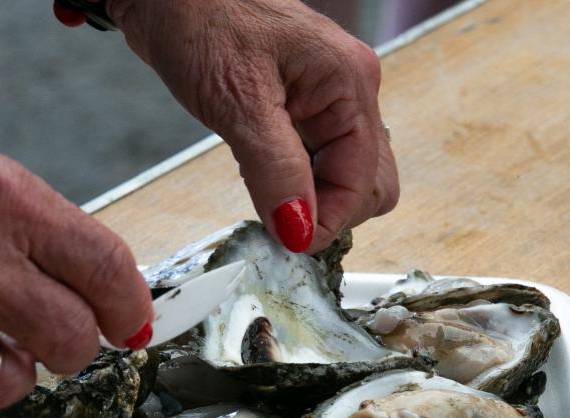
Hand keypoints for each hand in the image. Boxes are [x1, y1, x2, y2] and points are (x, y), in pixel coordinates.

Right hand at [0, 81, 153, 417]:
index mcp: (9, 202)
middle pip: (70, 341)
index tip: (129, 325)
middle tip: (53, 337)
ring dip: (6, 372)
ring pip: (11, 386)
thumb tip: (99, 290)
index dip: (129, 309)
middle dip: (72, 347)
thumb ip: (42, 234)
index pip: (107, 271)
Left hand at [105, 0, 398, 252]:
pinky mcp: (303, 104)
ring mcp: (328, 97)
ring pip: (346, 173)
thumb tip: (301, 231)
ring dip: (313, 197)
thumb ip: (276, 172)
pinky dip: (297, 179)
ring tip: (266, 189)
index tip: (289, 243)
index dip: (329, 221)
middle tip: (280, 219)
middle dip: (331, 211)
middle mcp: (349, 90)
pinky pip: (319, 158)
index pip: (364, 182)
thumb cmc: (199, 17)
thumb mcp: (238, 104)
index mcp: (348, 83)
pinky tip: (263, 171)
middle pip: (370, 182)